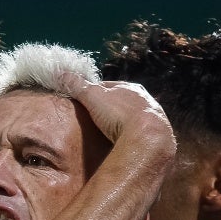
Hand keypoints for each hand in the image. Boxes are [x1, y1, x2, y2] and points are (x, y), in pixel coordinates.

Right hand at [58, 74, 173, 150]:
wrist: (147, 138)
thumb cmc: (119, 114)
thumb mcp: (93, 96)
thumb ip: (77, 85)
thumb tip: (61, 73)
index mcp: (131, 88)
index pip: (110, 87)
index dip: (96, 93)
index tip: (86, 102)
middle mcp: (146, 101)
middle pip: (125, 103)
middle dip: (113, 110)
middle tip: (98, 120)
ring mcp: (155, 119)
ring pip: (136, 119)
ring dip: (125, 125)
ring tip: (112, 135)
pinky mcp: (159, 136)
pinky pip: (142, 135)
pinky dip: (134, 138)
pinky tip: (126, 145)